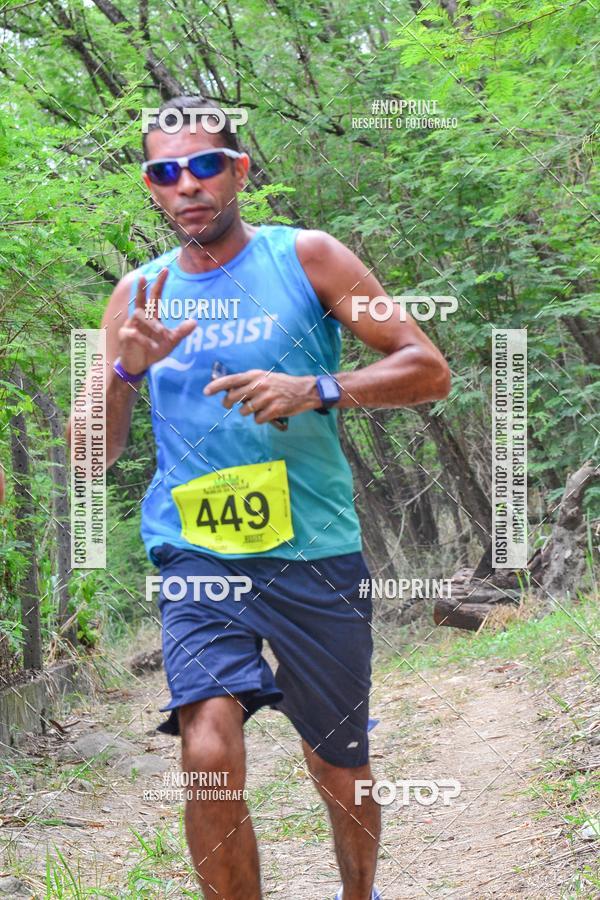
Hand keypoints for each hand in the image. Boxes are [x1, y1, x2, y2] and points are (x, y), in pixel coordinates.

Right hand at [117, 268, 196, 374]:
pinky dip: (144, 340)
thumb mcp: (170, 342)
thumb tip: (194, 321)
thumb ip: (181, 332)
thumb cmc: (153, 350)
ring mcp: (131, 325)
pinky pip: (133, 333)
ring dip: (152, 325)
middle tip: (143, 276)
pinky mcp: (124, 335)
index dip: (159, 283)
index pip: (155, 296)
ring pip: (139, 317)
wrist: (139, 365)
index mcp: (152, 316)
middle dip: (142, 288)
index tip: (165, 270)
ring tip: (162, 335)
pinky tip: (151, 346)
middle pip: (141, 300)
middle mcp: (140, 317)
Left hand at [203, 369, 318, 423]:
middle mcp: (259, 385)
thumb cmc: (282, 384)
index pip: (231, 380)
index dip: (216, 386)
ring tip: (259, 407)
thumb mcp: (264, 377)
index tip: (205, 391)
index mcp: (255, 375)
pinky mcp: (274, 409)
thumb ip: (248, 382)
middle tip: (231, 405)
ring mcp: (267, 397)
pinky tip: (269, 413)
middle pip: (233, 398)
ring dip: (248, 412)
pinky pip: (258, 419)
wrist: (305, 390)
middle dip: (229, 404)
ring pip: (244, 411)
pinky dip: (261, 419)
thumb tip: (228, 391)